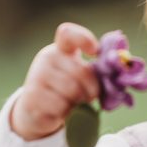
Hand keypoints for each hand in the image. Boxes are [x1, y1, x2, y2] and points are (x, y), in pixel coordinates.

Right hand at [11, 23, 100, 140]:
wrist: (36, 111)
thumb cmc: (65, 90)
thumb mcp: (78, 77)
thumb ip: (93, 71)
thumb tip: (115, 73)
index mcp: (60, 49)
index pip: (68, 34)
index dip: (84, 39)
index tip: (94, 51)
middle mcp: (46, 58)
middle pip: (80, 72)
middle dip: (91, 88)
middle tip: (90, 96)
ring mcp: (36, 76)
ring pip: (71, 91)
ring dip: (78, 102)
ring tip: (73, 103)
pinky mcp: (31, 96)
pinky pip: (59, 106)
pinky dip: (65, 113)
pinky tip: (60, 111)